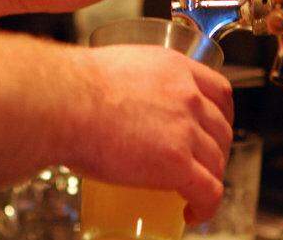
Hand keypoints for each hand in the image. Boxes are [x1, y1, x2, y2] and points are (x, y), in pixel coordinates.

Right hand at [68, 45, 233, 223]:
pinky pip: (208, 190)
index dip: (222, 114)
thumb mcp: (114, 70)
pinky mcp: (176, 163)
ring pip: (217, 160)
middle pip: (221, 127)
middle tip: (202, 163)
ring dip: (211, 178)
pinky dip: (207, 206)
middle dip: (217, 150)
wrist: (60, 103)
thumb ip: (128, 84)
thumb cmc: (69, 88)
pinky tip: (194, 212)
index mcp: (175, 69)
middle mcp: (187, 96)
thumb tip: (112, 102)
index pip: (219, 90)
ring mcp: (185, 130)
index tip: (213, 127)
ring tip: (195, 192)